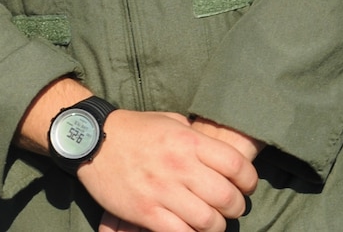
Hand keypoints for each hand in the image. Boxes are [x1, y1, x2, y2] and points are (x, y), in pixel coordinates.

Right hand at [80, 109, 254, 231]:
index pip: (236, 165)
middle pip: (227, 197)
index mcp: (189, 141)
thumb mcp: (170, 121)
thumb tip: (218, 153)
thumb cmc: (135, 129)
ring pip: (208, 221)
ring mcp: (162, 191)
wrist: (93, 141)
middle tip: (231, 208)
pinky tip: (190, 230)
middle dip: (236, 208)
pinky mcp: (145, 212)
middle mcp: (179, 166)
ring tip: (212, 222)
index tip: (246, 186)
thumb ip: (196, 137)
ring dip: (216, 226)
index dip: (249, 180)